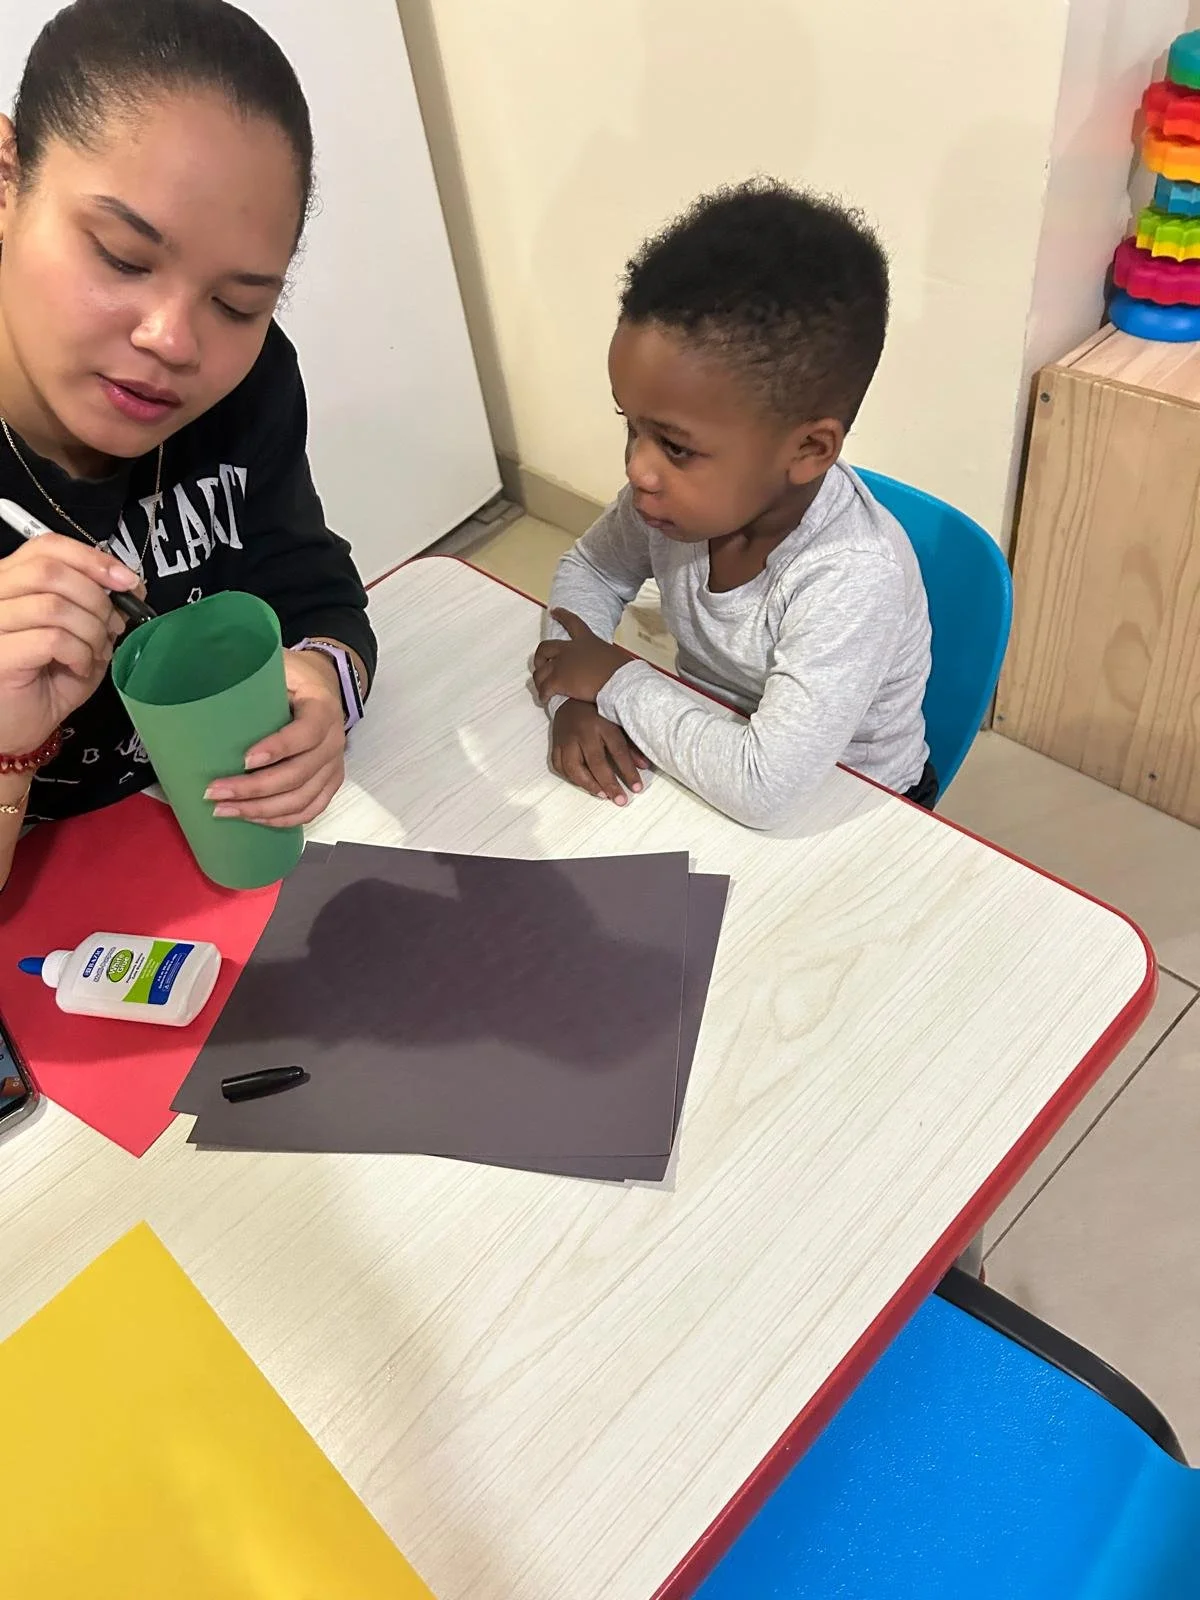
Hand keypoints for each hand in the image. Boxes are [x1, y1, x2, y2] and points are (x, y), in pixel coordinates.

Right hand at [0, 535, 140, 752]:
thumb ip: (98, 607)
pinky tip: (79, 667)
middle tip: (112, 626)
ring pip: (53, 605)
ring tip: (95, 653)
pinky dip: (78, 653)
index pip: (48, 547)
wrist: (19, 729)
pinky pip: (51, 639)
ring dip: (90, 631)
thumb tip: (128, 585)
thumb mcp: (82, 637)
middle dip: (96, 598)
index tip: (127, 581)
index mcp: (13, 582)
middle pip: (50, 570)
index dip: (93, 559)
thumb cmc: (46, 682)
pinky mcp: (0, 654)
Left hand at [205, 648, 345, 826]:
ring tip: (225, 810)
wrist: (324, 685)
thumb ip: (253, 671)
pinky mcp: (329, 782)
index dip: (277, 749)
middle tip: (215, 792)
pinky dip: (281, 819)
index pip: (306, 733)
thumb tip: (204, 676)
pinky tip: (254, 819)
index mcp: (322, 708)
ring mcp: (334, 766)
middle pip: (298, 775)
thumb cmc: (294, 676)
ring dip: (261, 810)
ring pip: (301, 799)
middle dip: (254, 788)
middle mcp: (334, 741)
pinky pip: (310, 810)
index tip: (243, 760)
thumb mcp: (280, 664)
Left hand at [532, 609, 632, 704]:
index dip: (562, 616)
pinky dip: (543, 695)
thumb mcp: (614, 657)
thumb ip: (604, 658)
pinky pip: (544, 689)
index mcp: (587, 640)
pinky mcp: (558, 681)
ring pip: (541, 671)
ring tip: (542, 688)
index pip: (572, 622)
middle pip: (545, 647)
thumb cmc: (623, 671)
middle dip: (539, 656)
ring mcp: (562, 665)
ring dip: (540, 680)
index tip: (554, 611)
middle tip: (539, 664)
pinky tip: (545, 700)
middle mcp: (570, 649)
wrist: (619, 683)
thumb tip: (609, 667)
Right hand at [551, 700, 648, 804]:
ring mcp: (566, 739)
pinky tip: (583, 784)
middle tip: (620, 800)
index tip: (637, 788)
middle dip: (609, 784)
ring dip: (588, 784)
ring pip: (573, 767)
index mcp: (603, 724)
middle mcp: (583, 732)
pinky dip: (571, 778)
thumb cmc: (597, 713)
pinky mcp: (555, 744)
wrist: (569, 699)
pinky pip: (559, 766)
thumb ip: (630, 745)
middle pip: (596, 762)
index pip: (618, 750)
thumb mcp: (617, 723)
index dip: (628, 771)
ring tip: (602, 795)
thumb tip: (645, 766)